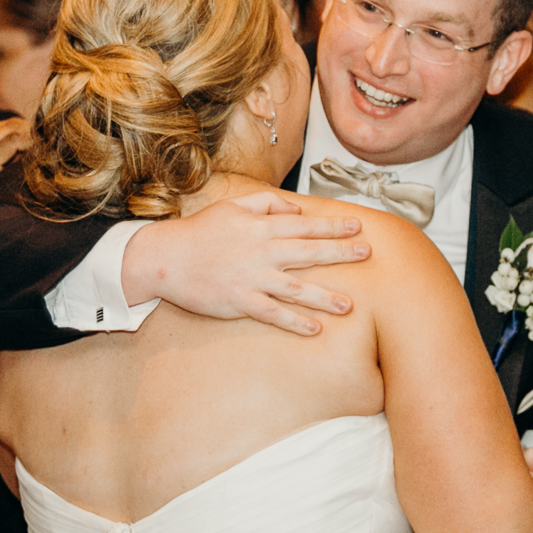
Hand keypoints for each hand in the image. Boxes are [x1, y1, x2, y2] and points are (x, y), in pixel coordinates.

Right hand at [124, 191, 369, 335]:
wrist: (165, 258)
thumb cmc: (200, 232)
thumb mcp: (233, 206)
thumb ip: (267, 203)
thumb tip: (297, 209)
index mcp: (260, 227)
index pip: (304, 225)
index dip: (332, 226)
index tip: (357, 226)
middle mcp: (260, 251)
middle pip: (307, 252)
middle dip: (340, 253)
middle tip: (367, 254)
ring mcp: (251, 278)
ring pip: (295, 288)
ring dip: (323, 297)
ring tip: (349, 305)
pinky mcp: (240, 301)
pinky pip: (273, 313)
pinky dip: (295, 322)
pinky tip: (315, 329)